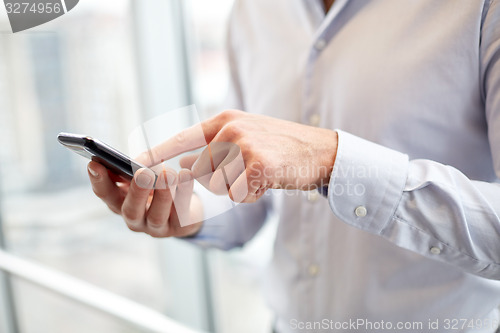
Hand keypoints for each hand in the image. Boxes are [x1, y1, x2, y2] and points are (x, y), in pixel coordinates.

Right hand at [87, 161, 202, 237]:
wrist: (185, 209)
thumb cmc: (157, 187)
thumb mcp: (143, 177)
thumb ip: (134, 170)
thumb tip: (132, 159)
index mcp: (120, 202)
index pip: (105, 194)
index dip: (99, 180)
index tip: (95, 163)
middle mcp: (134, 218)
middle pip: (131, 209)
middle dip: (136, 191)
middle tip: (143, 173)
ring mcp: (155, 227)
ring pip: (156, 215)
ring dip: (162, 194)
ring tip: (168, 173)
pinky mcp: (178, 228)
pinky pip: (181, 212)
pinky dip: (185, 192)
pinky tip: (186, 175)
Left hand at [139, 110, 337, 202]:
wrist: (321, 150)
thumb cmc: (282, 146)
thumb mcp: (247, 135)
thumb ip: (215, 147)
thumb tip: (183, 165)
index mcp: (225, 119)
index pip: (182, 137)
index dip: (157, 152)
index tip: (134, 163)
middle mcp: (231, 128)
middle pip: (201, 170)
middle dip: (219, 180)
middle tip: (247, 172)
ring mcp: (244, 144)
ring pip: (219, 185)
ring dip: (237, 188)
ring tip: (260, 174)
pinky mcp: (258, 164)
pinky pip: (238, 194)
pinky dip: (252, 195)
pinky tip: (268, 181)